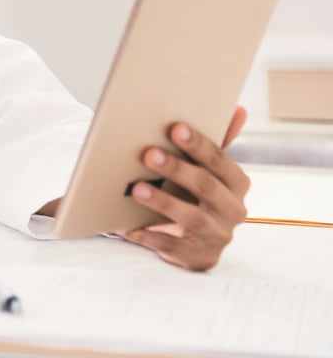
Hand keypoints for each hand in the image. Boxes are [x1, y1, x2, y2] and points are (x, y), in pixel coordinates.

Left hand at [119, 106, 250, 270]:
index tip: (175, 128)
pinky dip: (148, 234)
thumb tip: (238, 108)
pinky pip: (171, 245)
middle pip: (206, 187)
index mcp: (237, 183)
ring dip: (163, 202)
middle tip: (148, 154)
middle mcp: (234, 210)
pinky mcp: (198, 257)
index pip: (220, 161)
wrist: (194, 240)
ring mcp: (217, 236)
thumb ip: (217, 142)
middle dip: (177, 169)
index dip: (199, 145)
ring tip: (137, 188)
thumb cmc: (195, 194)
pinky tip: (127, 225)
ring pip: (191, 217)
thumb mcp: (206, 169)